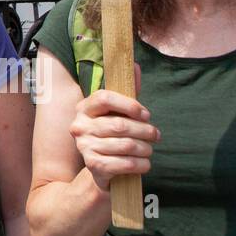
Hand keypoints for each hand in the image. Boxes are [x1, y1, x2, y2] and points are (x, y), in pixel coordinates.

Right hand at [70, 64, 158, 191]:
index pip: (104, 98)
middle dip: (145, 130)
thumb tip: (135, 66)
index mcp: (84, 108)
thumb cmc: (112, 135)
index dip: (129, 104)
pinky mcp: (94, 166)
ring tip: (150, 149)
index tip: (146, 114)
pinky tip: (145, 163)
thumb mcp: (118, 113)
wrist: (100, 169)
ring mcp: (84, 146)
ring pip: (126, 145)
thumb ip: (127, 92)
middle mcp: (80, 126)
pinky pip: (125, 163)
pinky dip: (141, 164)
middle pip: (119, 124)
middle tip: (156, 135)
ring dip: (145, 149)